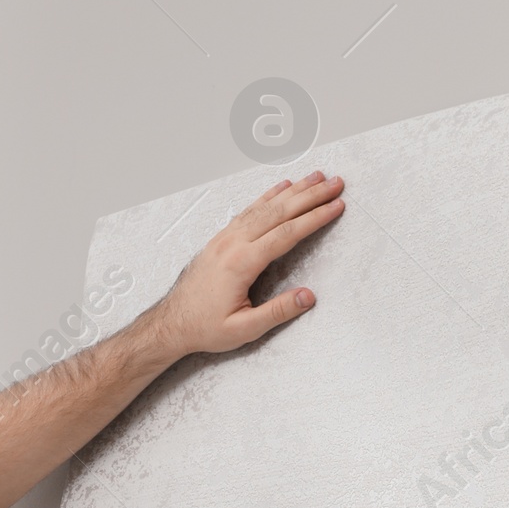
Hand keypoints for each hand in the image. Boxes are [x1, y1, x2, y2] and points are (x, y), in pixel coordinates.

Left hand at [152, 171, 343, 360]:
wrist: (171, 323)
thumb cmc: (204, 328)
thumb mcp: (243, 329)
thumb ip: (277, 312)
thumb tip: (308, 297)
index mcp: (241, 263)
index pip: (287, 234)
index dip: (315, 218)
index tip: (336, 206)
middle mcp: (233, 243)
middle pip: (279, 212)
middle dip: (311, 196)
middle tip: (335, 183)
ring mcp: (225, 237)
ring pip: (264, 206)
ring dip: (294, 190)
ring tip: (317, 178)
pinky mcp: (221, 238)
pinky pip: (248, 210)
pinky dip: (268, 196)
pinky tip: (282, 187)